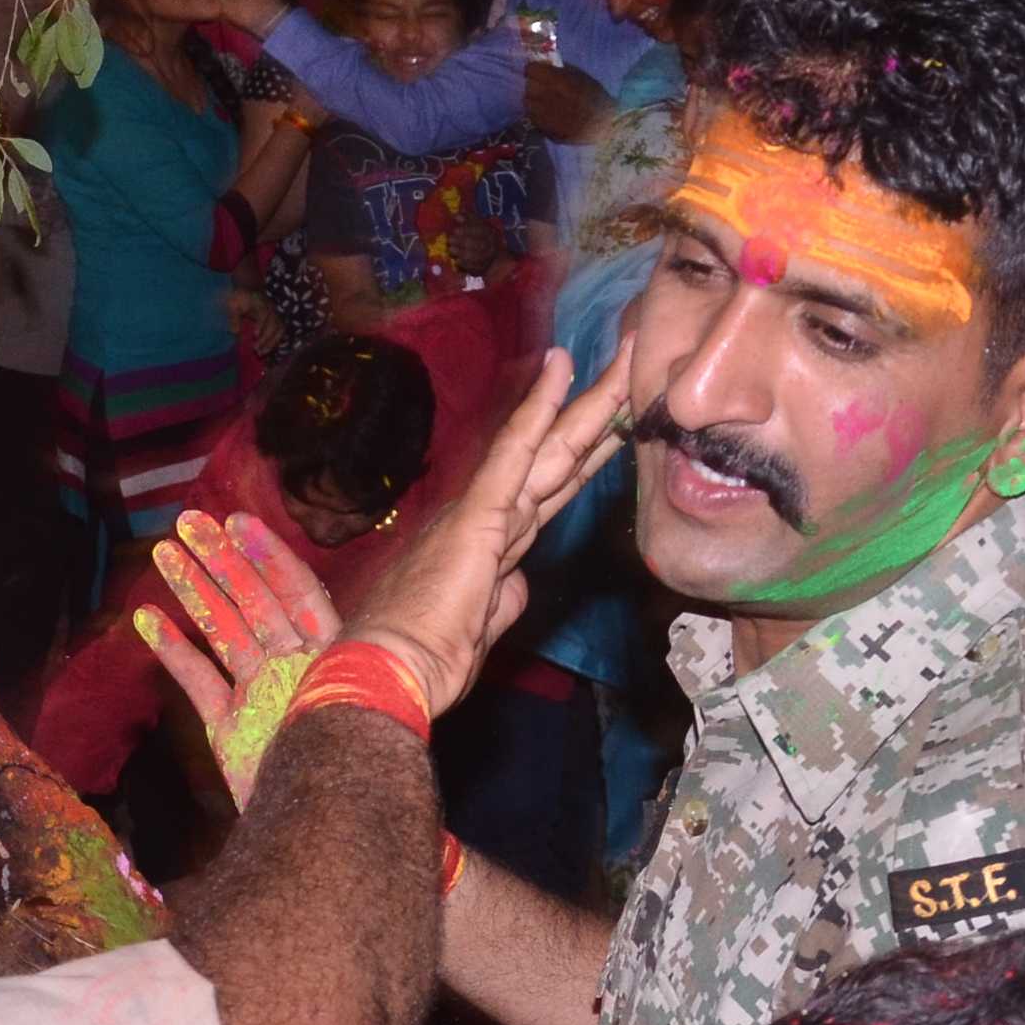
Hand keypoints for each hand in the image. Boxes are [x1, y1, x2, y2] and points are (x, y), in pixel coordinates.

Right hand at [142, 509, 340, 807]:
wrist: (320, 831)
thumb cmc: (349, 772)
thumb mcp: (357, 715)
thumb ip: (353, 680)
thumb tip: (378, 644)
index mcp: (327, 659)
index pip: (298, 593)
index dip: (269, 557)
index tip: (237, 521)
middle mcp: (291, 668)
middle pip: (253, 602)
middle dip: (221, 561)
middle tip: (186, 521)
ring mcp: (257, 695)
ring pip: (222, 633)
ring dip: (193, 592)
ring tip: (164, 552)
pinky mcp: (228, 728)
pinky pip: (199, 682)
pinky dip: (174, 652)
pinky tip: (147, 618)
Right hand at [326, 333, 641, 709]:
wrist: (390, 671)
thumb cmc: (424, 660)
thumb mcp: (480, 628)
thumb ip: (501, 600)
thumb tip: (515, 586)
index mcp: (490, 542)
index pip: (550, 488)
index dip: (583, 452)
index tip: (614, 419)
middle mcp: (490, 515)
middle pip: (559, 456)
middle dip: (600, 410)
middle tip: (635, 362)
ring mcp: (486, 508)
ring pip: (551, 445)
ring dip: (591, 400)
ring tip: (626, 353)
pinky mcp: (481, 513)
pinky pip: (516, 451)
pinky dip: (539, 408)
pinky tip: (560, 368)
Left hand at [522, 60, 612, 141]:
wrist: (607, 125)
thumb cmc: (596, 97)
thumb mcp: (582, 76)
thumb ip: (561, 70)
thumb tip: (544, 65)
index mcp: (560, 81)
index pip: (532, 70)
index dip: (534, 69)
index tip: (537, 71)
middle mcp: (550, 98)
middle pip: (528, 86)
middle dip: (533, 84)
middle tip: (541, 86)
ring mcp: (547, 117)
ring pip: (527, 103)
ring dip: (533, 100)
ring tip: (544, 101)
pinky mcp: (547, 131)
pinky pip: (533, 118)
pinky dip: (537, 114)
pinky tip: (548, 114)